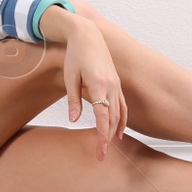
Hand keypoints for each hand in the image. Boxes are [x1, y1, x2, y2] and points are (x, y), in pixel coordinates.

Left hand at [43, 9, 127, 159]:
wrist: (87, 35)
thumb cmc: (75, 54)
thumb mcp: (70, 77)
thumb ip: (74, 100)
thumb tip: (75, 120)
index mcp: (99, 85)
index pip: (103, 117)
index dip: (102, 136)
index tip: (100, 151)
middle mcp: (111, 86)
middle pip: (113, 119)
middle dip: (108, 139)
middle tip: (101, 156)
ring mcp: (116, 84)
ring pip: (120, 113)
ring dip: (115, 131)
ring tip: (109, 146)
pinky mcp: (116, 83)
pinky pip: (122, 105)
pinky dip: (122, 119)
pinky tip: (118, 130)